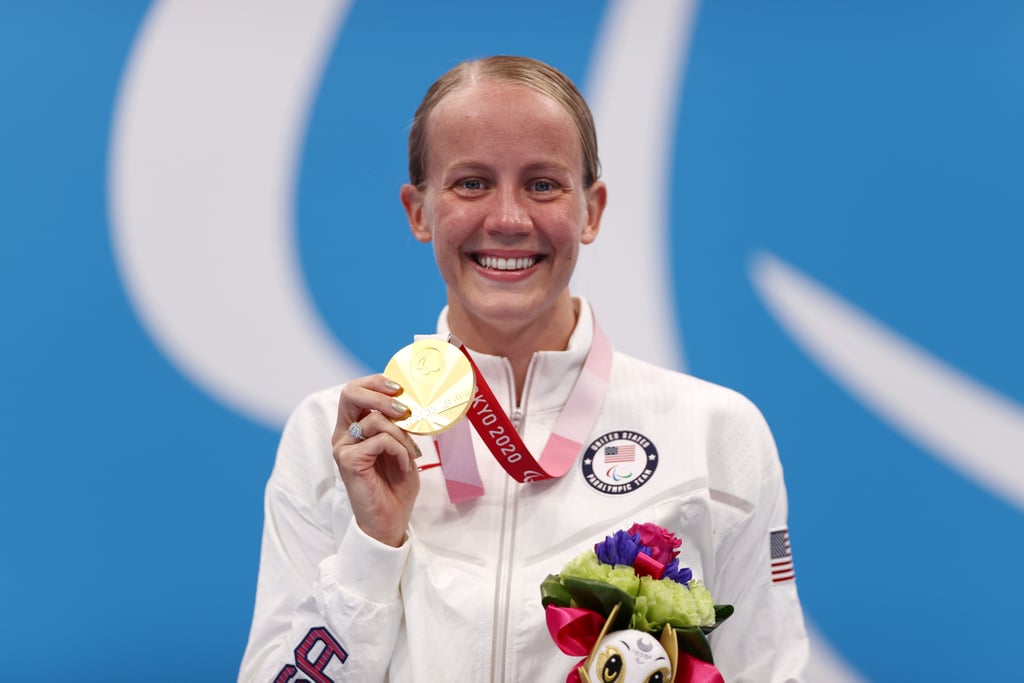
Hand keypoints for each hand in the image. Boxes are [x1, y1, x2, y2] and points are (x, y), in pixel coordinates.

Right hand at [331, 375, 421, 546]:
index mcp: (353, 428)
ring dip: (401, 434)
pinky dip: (399, 450)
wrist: (390, 521)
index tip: (400, 388)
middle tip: (404, 407)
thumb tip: (408, 401)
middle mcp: (343, 435)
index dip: (375, 382)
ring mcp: (343, 448)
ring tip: (411, 452)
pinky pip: (380, 441)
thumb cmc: (396, 486)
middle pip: (350, 393)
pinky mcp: (347, 461)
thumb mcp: (401, 448)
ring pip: (374, 420)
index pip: (355, 391)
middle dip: (380, 393)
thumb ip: (397, 425)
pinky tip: (404, 464)